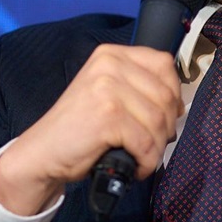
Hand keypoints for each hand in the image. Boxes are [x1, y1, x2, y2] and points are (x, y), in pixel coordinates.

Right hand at [0, 44, 182, 215]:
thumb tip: (178, 103)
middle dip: (166, 125)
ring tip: (142, 156)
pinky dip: (146, 161)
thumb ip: (137, 86)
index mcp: (111, 55)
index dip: (173, 93)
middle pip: (166, 95)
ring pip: (159, 121)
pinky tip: (136, 165)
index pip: (163, 64)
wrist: (43, 152)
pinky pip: (146, 142)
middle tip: (152, 142)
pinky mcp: (108, 116)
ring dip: (156, 147)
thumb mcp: (106, 92)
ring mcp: (108, 89)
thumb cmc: (78, 127)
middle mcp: (109, 65)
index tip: (167, 113)